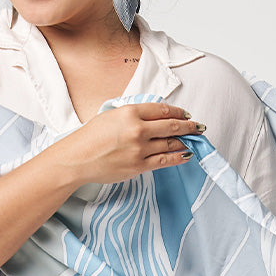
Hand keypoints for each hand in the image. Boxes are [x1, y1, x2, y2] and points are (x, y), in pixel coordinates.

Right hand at [52, 102, 204, 185]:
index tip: (185, 114)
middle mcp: (137, 129)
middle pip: (171, 126)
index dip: (178, 111)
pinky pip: (165, 160)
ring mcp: (139, 149)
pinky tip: (186, 154)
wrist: (77, 159)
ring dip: (185, 141)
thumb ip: (133, 114)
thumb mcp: (111, 115)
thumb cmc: (90, 137)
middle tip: (198, 126)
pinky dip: (178, 156)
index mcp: (129, 113)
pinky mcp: (139, 166)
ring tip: (194, 139)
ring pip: (170, 143)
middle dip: (189, 126)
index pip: (162, 110)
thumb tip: (156, 116)